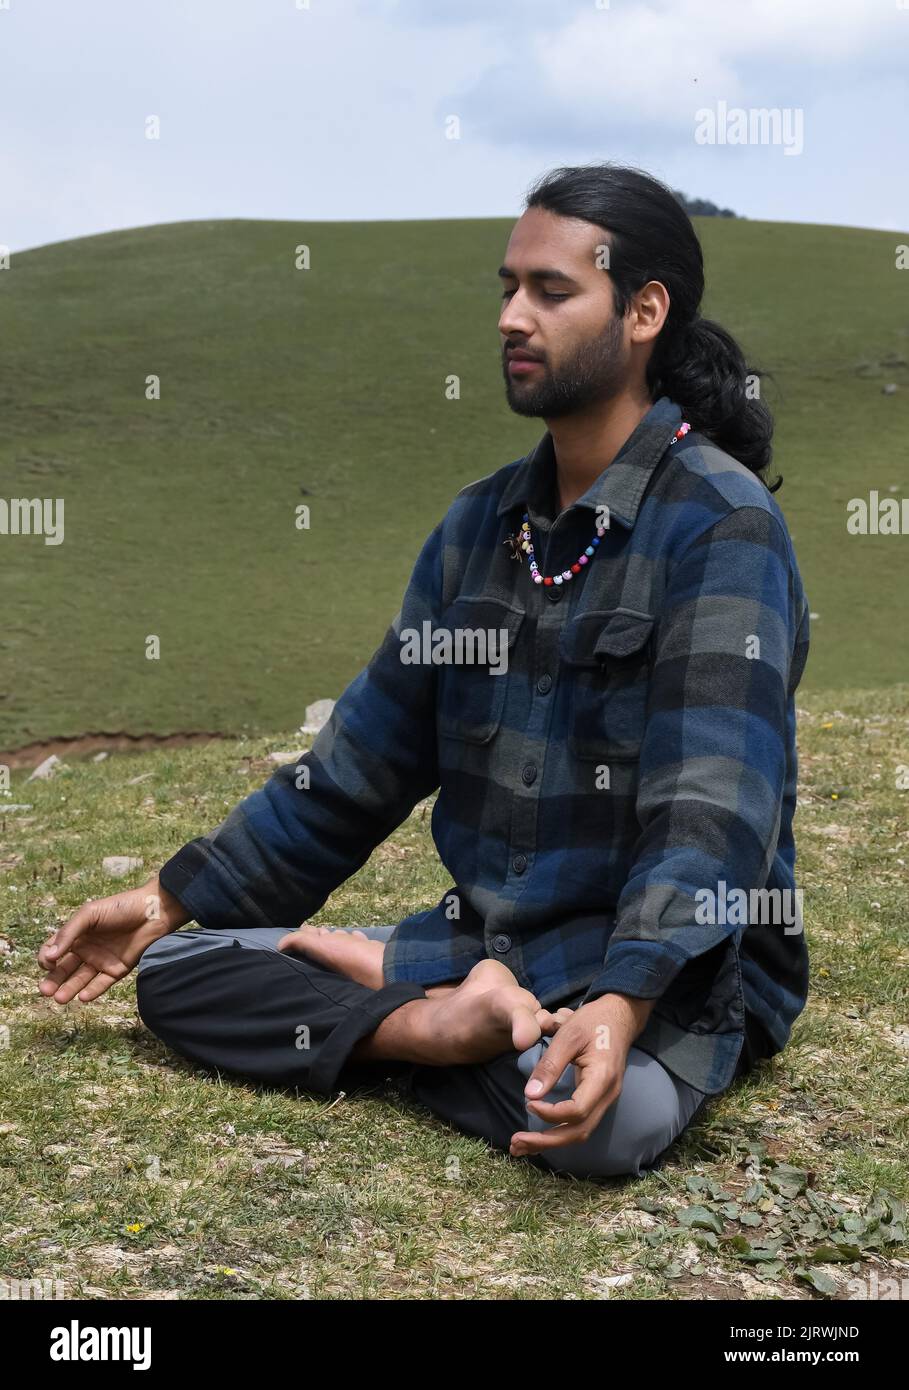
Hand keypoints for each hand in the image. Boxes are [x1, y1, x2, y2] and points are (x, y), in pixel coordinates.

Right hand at [36, 876, 188, 1004]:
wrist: (154, 911)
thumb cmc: (120, 907)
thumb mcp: (90, 914)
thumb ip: (69, 933)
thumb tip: (49, 956)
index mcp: (77, 934)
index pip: (53, 950)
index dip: (46, 958)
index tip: (49, 963)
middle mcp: (86, 949)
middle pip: (64, 969)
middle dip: (53, 981)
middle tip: (45, 992)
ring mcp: (102, 960)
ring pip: (80, 979)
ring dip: (69, 989)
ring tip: (59, 999)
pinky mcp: (117, 969)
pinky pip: (102, 984)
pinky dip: (92, 991)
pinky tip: (82, 997)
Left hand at [510, 993, 654, 1156]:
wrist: (619, 1015)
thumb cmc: (593, 1021)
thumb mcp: (568, 1035)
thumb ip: (550, 1065)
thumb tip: (530, 1095)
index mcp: (602, 1079)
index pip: (577, 1111)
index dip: (551, 1114)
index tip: (529, 1102)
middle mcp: (608, 1096)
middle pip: (579, 1132)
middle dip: (547, 1141)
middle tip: (516, 1143)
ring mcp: (605, 1099)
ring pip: (580, 1132)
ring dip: (550, 1142)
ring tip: (521, 1146)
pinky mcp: (598, 1099)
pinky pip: (580, 1123)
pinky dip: (558, 1132)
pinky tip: (538, 1136)